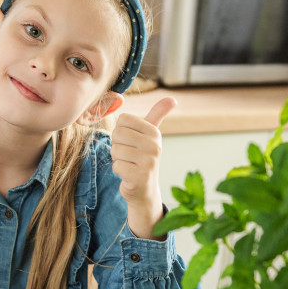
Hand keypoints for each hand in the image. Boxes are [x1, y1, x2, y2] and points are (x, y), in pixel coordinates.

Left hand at [111, 97, 175, 237]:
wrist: (145, 190)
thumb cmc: (142, 158)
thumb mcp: (150, 136)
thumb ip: (157, 115)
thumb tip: (172, 98)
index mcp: (154, 132)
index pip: (123, 120)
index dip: (121, 131)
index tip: (131, 142)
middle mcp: (154, 145)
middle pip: (117, 134)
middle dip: (117, 145)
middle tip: (128, 155)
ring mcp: (148, 162)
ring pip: (115, 150)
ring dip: (117, 159)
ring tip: (129, 164)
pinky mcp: (139, 177)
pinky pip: (116, 166)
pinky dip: (118, 171)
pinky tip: (129, 174)